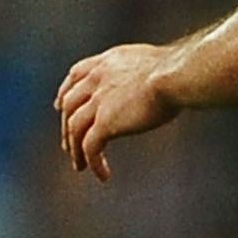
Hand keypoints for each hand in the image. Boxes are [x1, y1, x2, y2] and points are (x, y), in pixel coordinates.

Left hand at [56, 44, 181, 180]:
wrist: (175, 76)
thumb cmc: (177, 71)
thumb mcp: (152, 64)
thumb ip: (142, 74)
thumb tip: (154, 84)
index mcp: (107, 62)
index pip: (75, 74)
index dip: (65, 91)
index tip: (59, 105)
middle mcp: (97, 79)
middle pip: (70, 105)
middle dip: (66, 127)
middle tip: (68, 145)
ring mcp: (98, 101)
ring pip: (74, 129)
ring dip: (75, 150)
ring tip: (80, 166)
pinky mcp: (104, 122)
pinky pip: (90, 147)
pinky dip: (93, 162)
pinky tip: (103, 175)